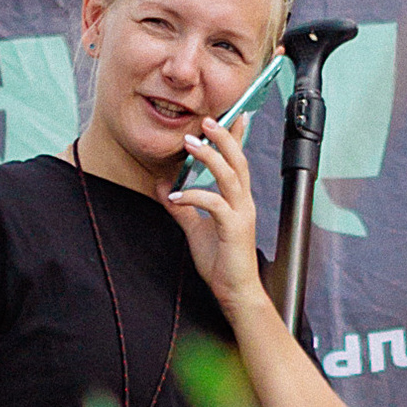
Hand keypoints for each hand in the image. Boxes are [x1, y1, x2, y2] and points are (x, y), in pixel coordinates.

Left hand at [164, 105, 264, 308]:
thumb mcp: (195, 230)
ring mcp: (241, 214)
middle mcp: (243, 202)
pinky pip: (214, 204)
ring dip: (210, 157)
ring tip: (190, 144)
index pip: (238, 162)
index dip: (236, 138)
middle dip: (224, 137)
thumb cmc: (221, 262)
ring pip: (230, 175)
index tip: (235, 114)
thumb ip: (182, 208)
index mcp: (238, 200)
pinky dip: (193, 196)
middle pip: (238, 161)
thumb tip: (162, 187)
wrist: (235, 292)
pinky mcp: (234, 228)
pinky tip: (174, 196)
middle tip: (206, 120)